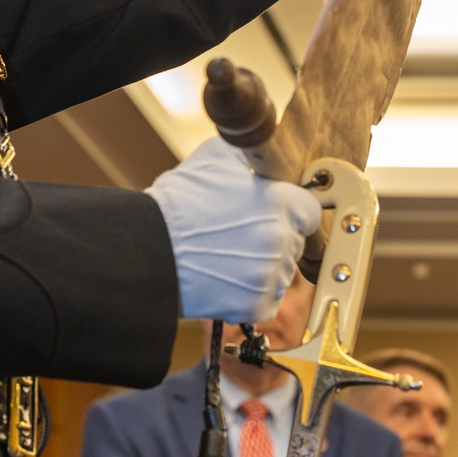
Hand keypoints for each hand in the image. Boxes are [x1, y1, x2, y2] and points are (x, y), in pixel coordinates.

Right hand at [146, 138, 321, 322]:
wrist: (147, 250)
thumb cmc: (175, 205)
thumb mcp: (213, 158)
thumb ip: (249, 154)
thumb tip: (266, 153)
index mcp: (277, 201)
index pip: (310, 210)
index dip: (291, 210)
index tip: (274, 213)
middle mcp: (279, 239)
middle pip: (295, 241)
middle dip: (275, 237)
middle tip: (240, 234)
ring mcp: (269, 275)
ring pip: (283, 271)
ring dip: (264, 265)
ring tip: (228, 255)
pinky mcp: (256, 303)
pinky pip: (269, 298)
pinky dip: (252, 292)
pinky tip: (227, 276)